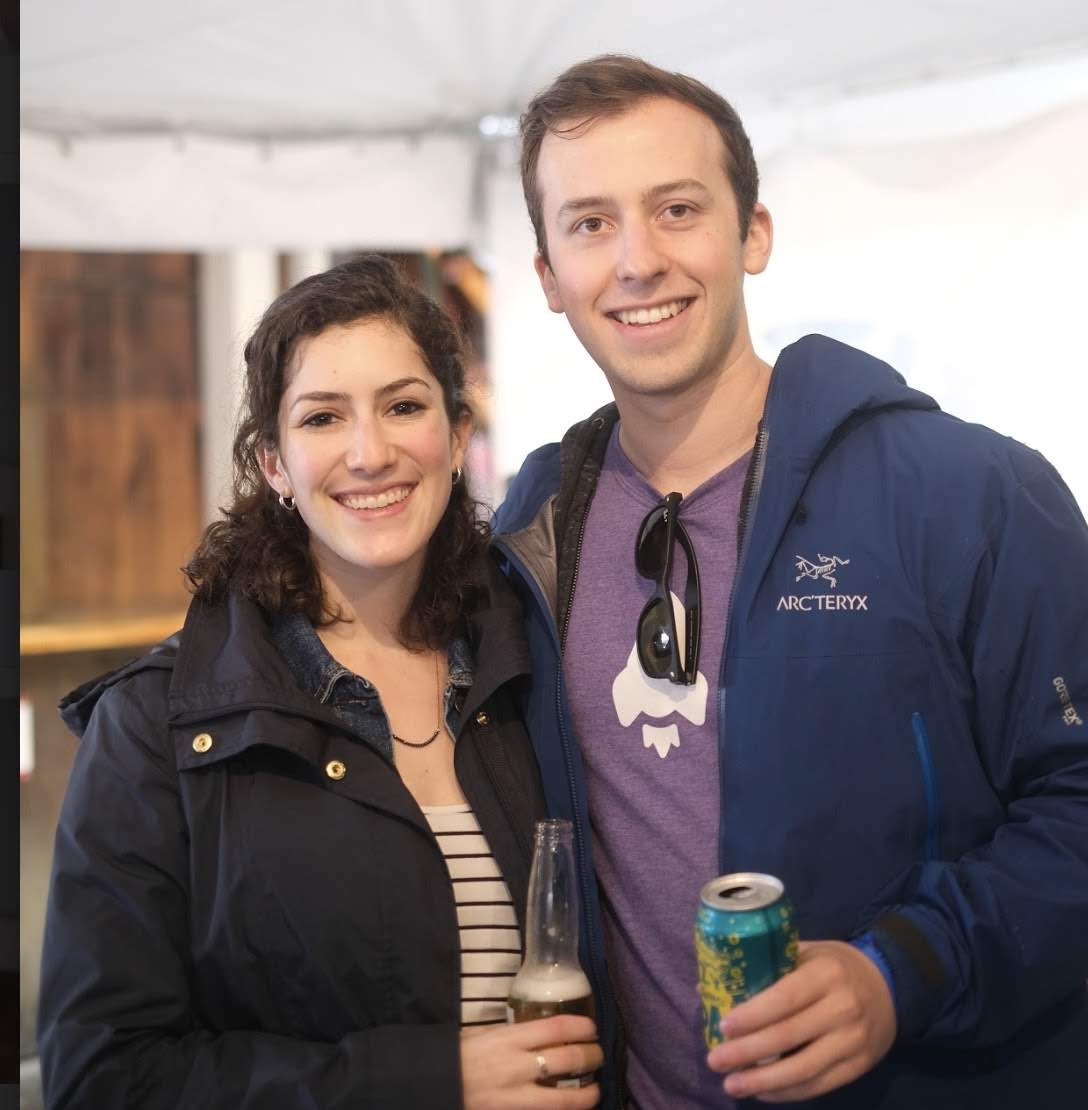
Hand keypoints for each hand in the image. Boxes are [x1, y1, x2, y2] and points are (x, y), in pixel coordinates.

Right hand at [460, 1015, 602, 1108]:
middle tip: (598, 1055)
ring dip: (586, 1095)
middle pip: (568, 1060)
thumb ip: (512, 1034)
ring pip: (564, 1100)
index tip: (592, 1028)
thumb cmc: (457, 1057)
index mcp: (509, 1039)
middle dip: (591, 1057)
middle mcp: (517, 1067)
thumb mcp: (484, 1035)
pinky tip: (570, 1108)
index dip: (582, 1027)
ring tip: (595, 1090)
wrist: (436, 1087)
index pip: (557, 1028)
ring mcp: (516, 1099)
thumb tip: (540, 1032)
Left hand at [705, 940, 895, 1102]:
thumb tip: (707, 983)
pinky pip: (818, 1085)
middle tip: (716, 1060)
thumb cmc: (834, 965)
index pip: (784, 999)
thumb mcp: (806, 952)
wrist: (890, 985)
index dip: (752, 1016)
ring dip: (763, 1082)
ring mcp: (853, 1041)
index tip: (723, 1027)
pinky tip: (762, 1092)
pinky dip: (787, 1092)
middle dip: (747, 1052)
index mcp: (825, 973)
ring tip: (732, 1085)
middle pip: (787, 1037)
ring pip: (802, 1069)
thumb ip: (764, 965)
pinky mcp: (859, 1066)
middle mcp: (842, 1008)